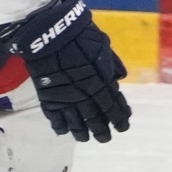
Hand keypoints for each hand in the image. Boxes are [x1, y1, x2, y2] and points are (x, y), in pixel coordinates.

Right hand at [9, 0, 131, 143]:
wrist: (49, 33)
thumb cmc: (79, 36)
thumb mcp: (103, 48)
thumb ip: (111, 66)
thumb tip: (117, 80)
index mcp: (99, 83)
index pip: (112, 106)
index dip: (119, 117)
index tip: (124, 125)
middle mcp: (82, 95)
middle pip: (95, 119)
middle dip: (102, 130)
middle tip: (106, 138)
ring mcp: (63, 98)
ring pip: (75, 122)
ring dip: (82, 132)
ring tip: (86, 138)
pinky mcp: (47, 97)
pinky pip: (54, 117)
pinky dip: (60, 126)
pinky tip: (64, 131)